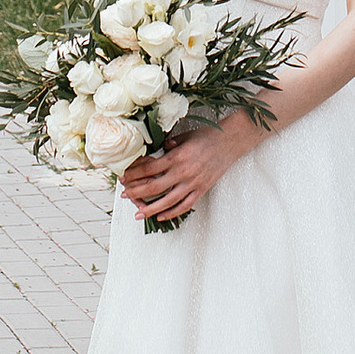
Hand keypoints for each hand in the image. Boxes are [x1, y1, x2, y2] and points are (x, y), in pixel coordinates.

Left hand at [121, 112, 259, 227]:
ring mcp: (193, 184)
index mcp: (176, 157)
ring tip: (138, 214)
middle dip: (136, 192)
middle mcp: (183, 172)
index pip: (149, 169)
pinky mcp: (201, 190)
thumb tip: (155, 152)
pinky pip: (184, 206)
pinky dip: (171, 213)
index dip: (134, 174)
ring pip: (167, 202)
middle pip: (154, 187)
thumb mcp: (183, 136)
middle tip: (124, 195)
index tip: (124, 176)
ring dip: (150, 209)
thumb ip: (168, 146)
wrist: (230, 142)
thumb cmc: (206, 137)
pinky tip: (161, 217)